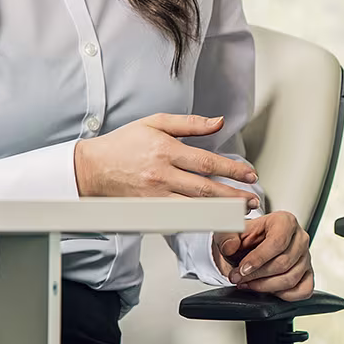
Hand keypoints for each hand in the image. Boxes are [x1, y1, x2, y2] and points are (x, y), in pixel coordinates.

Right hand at [73, 114, 258, 203]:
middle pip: (205, 189)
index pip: (207, 163)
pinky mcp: (148, 210)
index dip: (232, 170)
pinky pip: (178, 217)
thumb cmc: (122, 144)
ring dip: (221, 211)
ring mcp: (154, 196)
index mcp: (165, 150)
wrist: (90, 169)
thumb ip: (190, 124)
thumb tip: (219, 122)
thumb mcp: (155, 124)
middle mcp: (161, 175)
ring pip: (194, 207)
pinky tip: (213, 220)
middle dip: (234, 196)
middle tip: (253, 200)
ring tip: (241, 212)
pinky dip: (198, 220)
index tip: (250, 175)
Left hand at [212, 210, 313, 299]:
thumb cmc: (246, 238)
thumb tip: (230, 247)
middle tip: (238, 278)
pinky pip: (303, 291)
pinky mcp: (307, 273)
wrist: (250, 247)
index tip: (242, 269)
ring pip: (291, 279)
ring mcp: (306, 257)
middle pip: (284, 263)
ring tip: (248, 284)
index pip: (277, 242)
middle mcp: (300, 238)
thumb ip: (227, 236)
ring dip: (266, 287)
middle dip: (257, 275)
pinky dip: (285, 295)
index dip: (258, 259)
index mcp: (285, 221)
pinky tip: (268, 290)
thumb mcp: (231, 232)